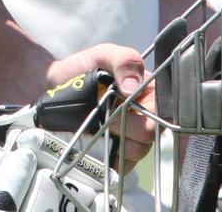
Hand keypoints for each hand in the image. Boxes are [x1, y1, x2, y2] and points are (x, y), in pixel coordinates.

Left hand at [46, 44, 155, 170]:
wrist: (53, 87)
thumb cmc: (84, 69)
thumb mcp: (105, 55)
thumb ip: (124, 60)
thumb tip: (133, 87)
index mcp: (149, 94)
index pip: (167, 110)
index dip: (154, 112)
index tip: (132, 106)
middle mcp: (146, 119)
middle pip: (151, 132)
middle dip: (128, 123)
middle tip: (108, 112)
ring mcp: (133, 140)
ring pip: (138, 150)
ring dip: (117, 137)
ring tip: (101, 124)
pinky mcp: (118, 158)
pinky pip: (123, 167)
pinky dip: (111, 157)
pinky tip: (100, 142)